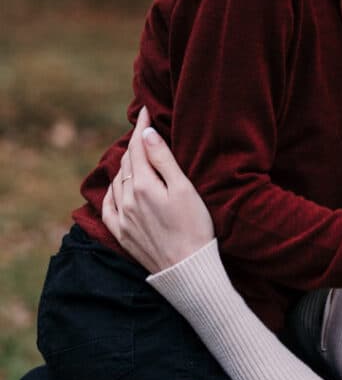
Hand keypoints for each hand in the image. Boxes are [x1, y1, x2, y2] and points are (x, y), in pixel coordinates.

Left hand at [102, 106, 215, 273]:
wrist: (188, 269)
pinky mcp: (122, 234)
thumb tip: (146, 134)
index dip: (141, 126)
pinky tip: (118, 187)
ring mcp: (122, 218)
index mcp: (143, 185)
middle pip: (127, 161)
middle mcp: (127, 199)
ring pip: (117, 181)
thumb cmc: (194, 226)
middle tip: (142, 127)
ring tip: (135, 153)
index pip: (138, 147)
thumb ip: (163, 160)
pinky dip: (113, 191)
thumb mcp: (184, 188)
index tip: (145, 110)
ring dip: (126, 164)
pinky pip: (108, 206)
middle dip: (134, 143)